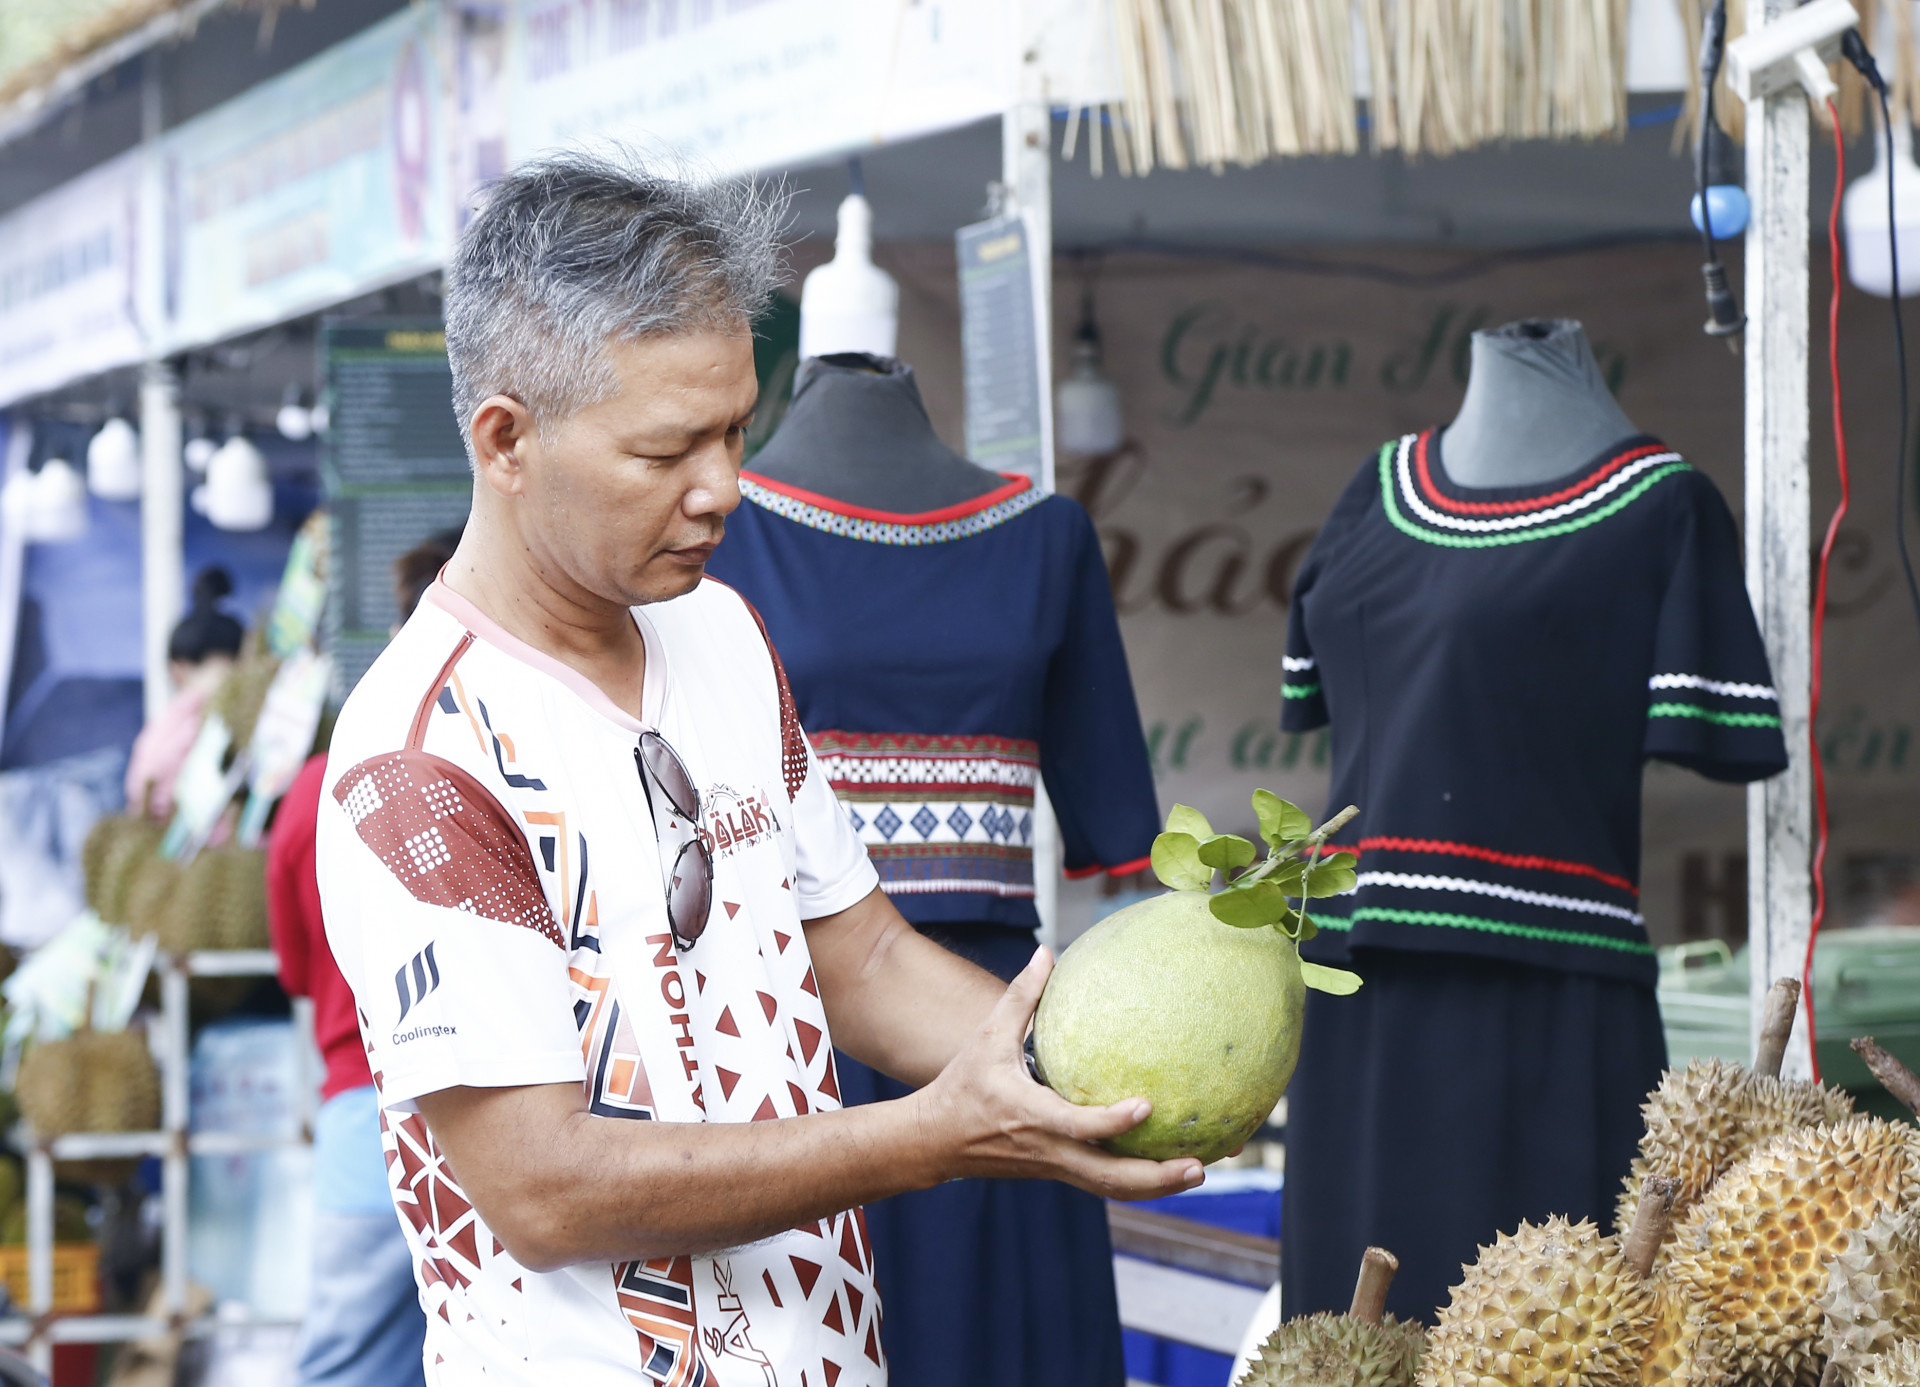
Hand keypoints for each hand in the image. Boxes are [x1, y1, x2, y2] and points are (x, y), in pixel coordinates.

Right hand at [910, 947, 1204, 1199]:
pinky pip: (1103, 1183)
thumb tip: (1047, 952)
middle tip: (1199, 1165)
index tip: (1148, 1105)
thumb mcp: (986, 1038)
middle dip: (1155, 1177)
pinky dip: (1137, 1182)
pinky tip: (1168, 1169)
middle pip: (1108, 1177)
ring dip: (1155, 1186)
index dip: (1113, 1121)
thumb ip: (1019, 998)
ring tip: (1198, 1171)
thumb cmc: (963, 1084)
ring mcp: (1055, 1167)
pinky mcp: (1059, 1172)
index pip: (1078, 1126)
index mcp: (1031, 1115)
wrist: (935, 1142)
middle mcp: (1049, 1149)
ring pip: (1110, 1188)